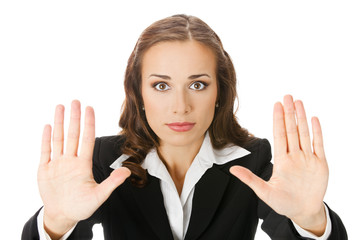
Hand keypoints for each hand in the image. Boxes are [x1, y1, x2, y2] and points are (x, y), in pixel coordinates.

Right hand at [37, 100, 129, 238]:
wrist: (63, 215)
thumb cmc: (82, 207)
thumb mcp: (98, 196)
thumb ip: (111, 183)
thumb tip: (127, 171)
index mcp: (84, 164)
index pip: (87, 139)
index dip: (88, 124)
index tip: (90, 109)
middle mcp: (71, 160)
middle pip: (73, 135)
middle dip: (74, 118)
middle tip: (76, 101)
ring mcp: (58, 163)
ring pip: (59, 139)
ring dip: (59, 123)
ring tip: (61, 107)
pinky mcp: (45, 169)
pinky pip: (45, 151)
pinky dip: (46, 139)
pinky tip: (48, 125)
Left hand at [230, 95, 328, 235]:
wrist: (303, 211)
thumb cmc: (283, 203)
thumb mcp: (264, 192)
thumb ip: (250, 179)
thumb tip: (232, 169)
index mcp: (281, 160)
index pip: (279, 135)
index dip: (278, 120)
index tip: (276, 105)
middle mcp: (294, 155)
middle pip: (292, 130)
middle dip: (289, 113)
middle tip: (287, 96)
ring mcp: (307, 158)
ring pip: (304, 133)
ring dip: (302, 118)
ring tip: (299, 102)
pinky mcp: (320, 164)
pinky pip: (319, 145)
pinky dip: (317, 132)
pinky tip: (314, 119)